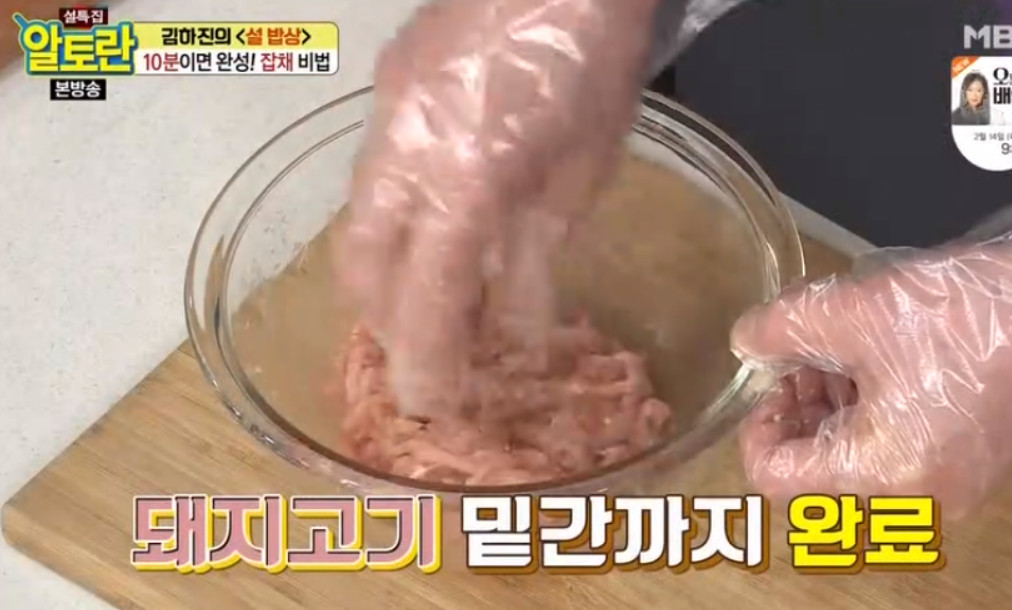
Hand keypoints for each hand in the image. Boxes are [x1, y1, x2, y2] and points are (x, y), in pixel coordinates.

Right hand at [334, 0, 658, 417]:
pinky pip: (376, 169)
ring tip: (431, 289)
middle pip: (363, 264)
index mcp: (467, 182)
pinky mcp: (386, 84)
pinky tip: (437, 213)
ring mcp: (387, 113)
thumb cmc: (596, 63)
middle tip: (422, 347)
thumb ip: (537, 252)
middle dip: (385, 319)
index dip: (424, 360)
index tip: (430, 402)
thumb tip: (517, 322)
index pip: (427, 299)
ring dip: (388, 267)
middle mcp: (406, 153)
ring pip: (359, 215)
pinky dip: (400, 211)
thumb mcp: (583, 171)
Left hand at [731, 202, 1011, 518]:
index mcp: (881, 473)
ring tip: (835, 354)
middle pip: (816, 478)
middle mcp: (913, 499)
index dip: (758, 428)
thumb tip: (744, 340)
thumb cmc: (973, 318)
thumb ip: (784, 329)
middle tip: (800, 361)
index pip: (778, 481)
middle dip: (796, 417)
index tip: (771, 380)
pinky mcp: (969, 466)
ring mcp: (946, 488)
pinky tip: (874, 365)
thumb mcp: (858, 313)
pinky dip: (870, 417)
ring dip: (830, 414)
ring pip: (855, 467)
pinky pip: (896, 457)